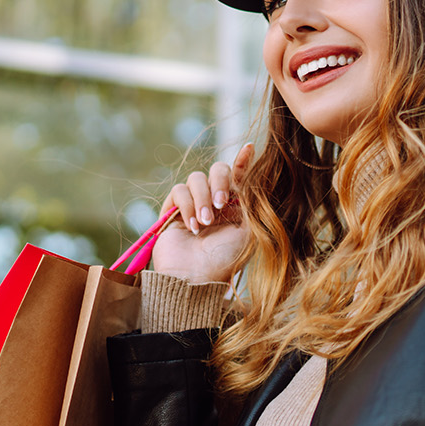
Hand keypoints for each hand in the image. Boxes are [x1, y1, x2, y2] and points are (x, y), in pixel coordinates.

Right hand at [149, 142, 254, 283]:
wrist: (196, 277)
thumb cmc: (225, 259)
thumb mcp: (247, 229)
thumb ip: (250, 201)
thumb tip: (252, 174)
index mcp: (236, 206)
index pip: (240, 176)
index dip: (244, 160)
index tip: (249, 147)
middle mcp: (215, 202)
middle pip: (218, 170)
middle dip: (220, 181)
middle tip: (222, 203)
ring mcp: (193, 204)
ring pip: (196, 178)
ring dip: (202, 199)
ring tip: (205, 223)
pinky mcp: (173, 209)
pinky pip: (179, 191)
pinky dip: (187, 206)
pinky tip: (193, 226)